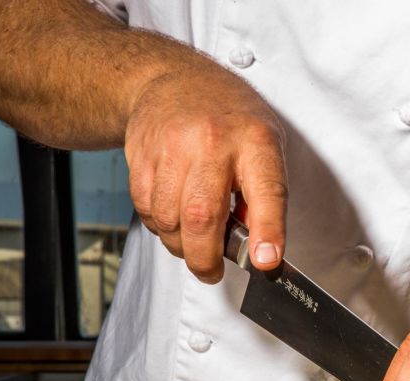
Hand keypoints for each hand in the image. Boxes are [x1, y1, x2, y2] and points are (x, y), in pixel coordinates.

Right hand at [125, 69, 287, 281]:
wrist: (174, 80)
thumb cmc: (228, 119)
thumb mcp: (263, 145)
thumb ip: (263, 194)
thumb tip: (256, 246)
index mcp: (256, 141)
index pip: (266, 192)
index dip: (267, 231)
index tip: (266, 262)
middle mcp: (213, 142)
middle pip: (203, 217)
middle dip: (206, 258)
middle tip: (211, 271)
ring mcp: (173, 147)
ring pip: (169, 220)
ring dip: (180, 244)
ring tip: (192, 239)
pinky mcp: (142, 155)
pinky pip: (147, 210)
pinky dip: (160, 226)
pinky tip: (172, 216)